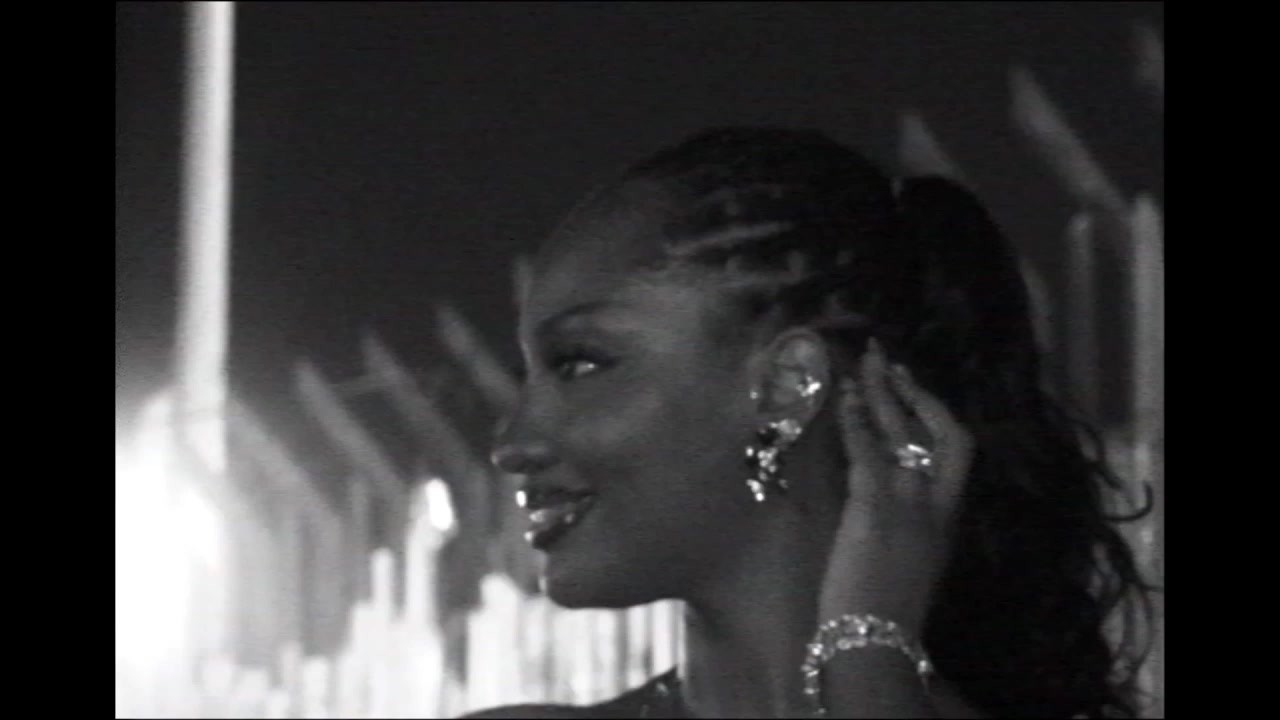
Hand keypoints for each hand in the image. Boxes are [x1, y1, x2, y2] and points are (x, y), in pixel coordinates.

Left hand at [818, 338, 974, 636]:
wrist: (876, 636)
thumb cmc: (886, 607)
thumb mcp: (910, 558)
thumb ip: (906, 521)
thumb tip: (882, 491)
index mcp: (947, 515)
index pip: (957, 450)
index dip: (935, 413)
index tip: (913, 388)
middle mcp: (935, 501)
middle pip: (937, 428)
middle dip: (911, 389)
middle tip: (885, 359)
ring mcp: (908, 499)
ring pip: (899, 430)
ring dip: (878, 393)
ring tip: (860, 367)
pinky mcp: (875, 503)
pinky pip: (867, 450)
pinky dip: (855, 421)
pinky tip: (844, 400)